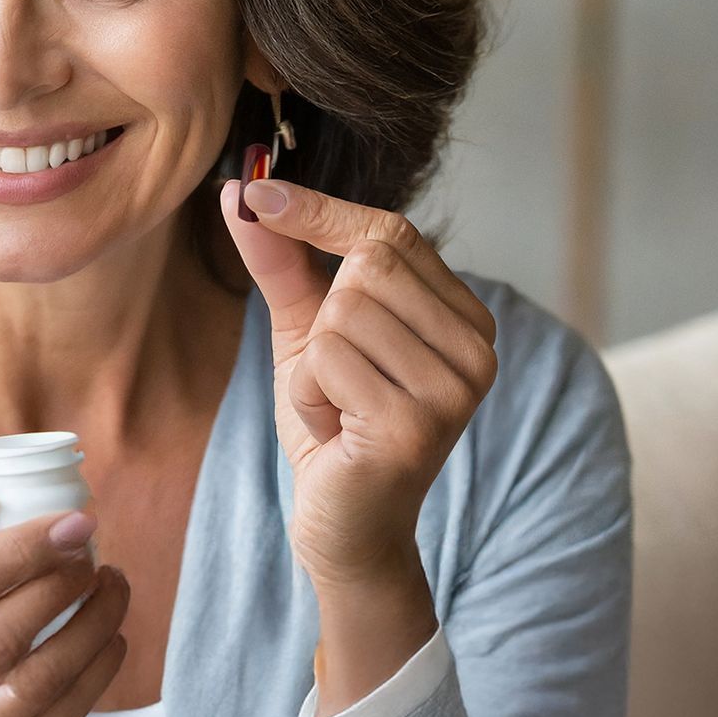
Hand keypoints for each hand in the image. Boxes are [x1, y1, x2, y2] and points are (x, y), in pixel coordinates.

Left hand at [220, 177, 498, 591]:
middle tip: (334, 378)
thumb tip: (240, 191)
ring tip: (336, 409)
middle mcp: (477, 347)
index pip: (391, 232)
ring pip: (340, 314)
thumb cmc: (331, 424)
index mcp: (463, 317)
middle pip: (365, 267)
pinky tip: (334, 432)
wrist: (342, 526)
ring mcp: (453, 388)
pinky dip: (308, 396)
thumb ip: (283, 262)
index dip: (319, 210)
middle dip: (321, 319)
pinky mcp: (416, 424)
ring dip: (311, 365)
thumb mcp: (305, 331)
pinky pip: (326, 361)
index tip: (256, 194)